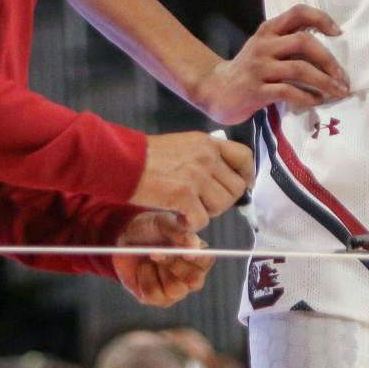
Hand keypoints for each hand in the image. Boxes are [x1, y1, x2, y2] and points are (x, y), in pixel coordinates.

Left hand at [112, 211, 210, 306]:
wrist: (126, 237)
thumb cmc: (150, 228)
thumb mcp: (163, 224)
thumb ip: (180, 234)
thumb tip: (194, 245)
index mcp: (197, 255)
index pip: (207, 261)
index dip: (199, 259)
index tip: (187, 253)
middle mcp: (190, 276)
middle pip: (193, 280)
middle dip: (174, 265)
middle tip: (156, 252)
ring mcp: (175, 290)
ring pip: (174, 290)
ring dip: (157, 270)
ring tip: (149, 256)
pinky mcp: (156, 299)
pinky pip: (153, 294)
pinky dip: (144, 278)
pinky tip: (142, 268)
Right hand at [130, 132, 254, 229]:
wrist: (121, 160)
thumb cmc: (145, 156)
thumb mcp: (182, 146)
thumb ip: (203, 157)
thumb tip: (219, 177)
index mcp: (207, 142)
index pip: (244, 157)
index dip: (247, 175)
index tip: (243, 186)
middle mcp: (207, 157)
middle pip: (236, 188)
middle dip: (222, 201)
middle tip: (203, 204)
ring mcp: (197, 175)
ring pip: (222, 205)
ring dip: (207, 213)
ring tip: (189, 210)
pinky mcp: (184, 194)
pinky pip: (202, 220)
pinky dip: (191, 225)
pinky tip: (179, 219)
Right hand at [193, 4, 350, 124]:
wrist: (215, 90)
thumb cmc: (249, 70)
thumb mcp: (264, 48)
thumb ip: (288, 43)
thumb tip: (327, 50)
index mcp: (268, 30)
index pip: (297, 12)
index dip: (320, 18)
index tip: (338, 32)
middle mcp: (264, 45)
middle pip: (303, 41)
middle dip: (328, 59)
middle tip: (342, 75)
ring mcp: (259, 68)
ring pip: (299, 69)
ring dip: (324, 81)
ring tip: (338, 91)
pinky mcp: (256, 91)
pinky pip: (288, 92)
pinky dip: (307, 97)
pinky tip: (317, 101)